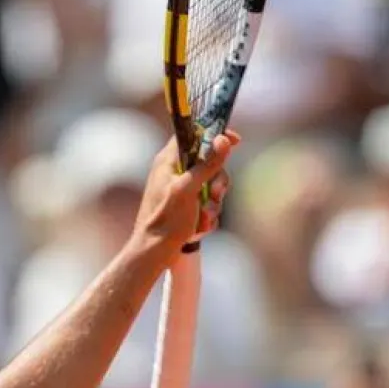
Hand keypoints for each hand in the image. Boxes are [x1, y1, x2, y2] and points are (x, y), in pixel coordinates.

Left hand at [131, 131, 236, 258]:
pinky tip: (200, 227)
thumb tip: (223, 139)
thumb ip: (207, 164)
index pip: (193, 134)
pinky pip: (208, 204)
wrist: (154, 252)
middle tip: (216, 194)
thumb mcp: (188, 189)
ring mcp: (182, 190)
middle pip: (209, 163)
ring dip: (213, 204)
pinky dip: (208, 216)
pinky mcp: (187, 207)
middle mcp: (174, 172)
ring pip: (212, 186)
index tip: (234, 141)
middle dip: (217, 182)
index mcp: (168, 160)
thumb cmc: (166, 220)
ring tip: (203, 218)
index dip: (213, 134)